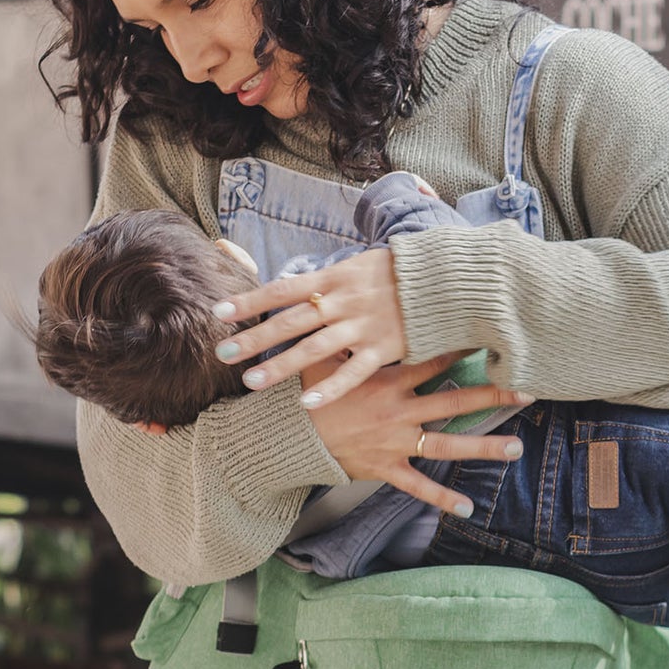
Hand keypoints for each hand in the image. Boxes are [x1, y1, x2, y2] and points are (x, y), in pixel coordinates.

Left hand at [214, 249, 406, 406]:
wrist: (449, 280)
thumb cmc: (401, 272)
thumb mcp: (359, 265)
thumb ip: (327, 281)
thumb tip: (292, 289)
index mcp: (335, 277)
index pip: (283, 289)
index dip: (250, 300)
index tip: (219, 312)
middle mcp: (344, 301)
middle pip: (290, 321)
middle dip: (255, 337)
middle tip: (223, 353)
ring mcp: (363, 325)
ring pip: (314, 349)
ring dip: (281, 366)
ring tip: (251, 381)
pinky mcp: (385, 348)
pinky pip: (353, 372)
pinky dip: (330, 388)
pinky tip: (307, 403)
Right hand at [308, 352, 532, 516]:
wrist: (289, 436)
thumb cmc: (307, 393)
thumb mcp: (325, 358)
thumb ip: (348, 336)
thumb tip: (352, 303)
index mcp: (388, 381)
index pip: (433, 360)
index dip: (463, 348)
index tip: (491, 338)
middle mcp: (399, 412)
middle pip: (454, 401)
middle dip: (492, 396)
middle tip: (528, 392)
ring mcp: (396, 442)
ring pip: (447, 445)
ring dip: (483, 447)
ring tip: (516, 448)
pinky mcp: (387, 468)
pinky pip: (418, 486)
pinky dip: (442, 497)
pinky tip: (468, 507)